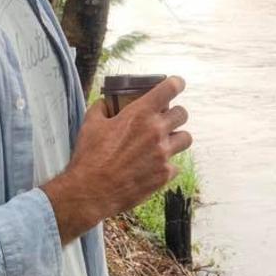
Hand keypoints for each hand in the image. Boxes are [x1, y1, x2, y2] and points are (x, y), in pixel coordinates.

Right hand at [41, 76, 191, 242]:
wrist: (90, 192)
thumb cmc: (89, 157)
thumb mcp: (90, 124)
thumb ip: (101, 107)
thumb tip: (105, 102)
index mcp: (140, 113)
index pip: (170, 88)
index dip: (176, 83)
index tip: (177, 84)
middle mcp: (156, 131)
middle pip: (182, 113)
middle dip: (175, 114)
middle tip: (166, 119)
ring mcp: (163, 154)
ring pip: (186, 138)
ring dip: (176, 138)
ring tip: (165, 143)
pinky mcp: (164, 175)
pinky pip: (175, 165)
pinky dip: (166, 165)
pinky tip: (153, 167)